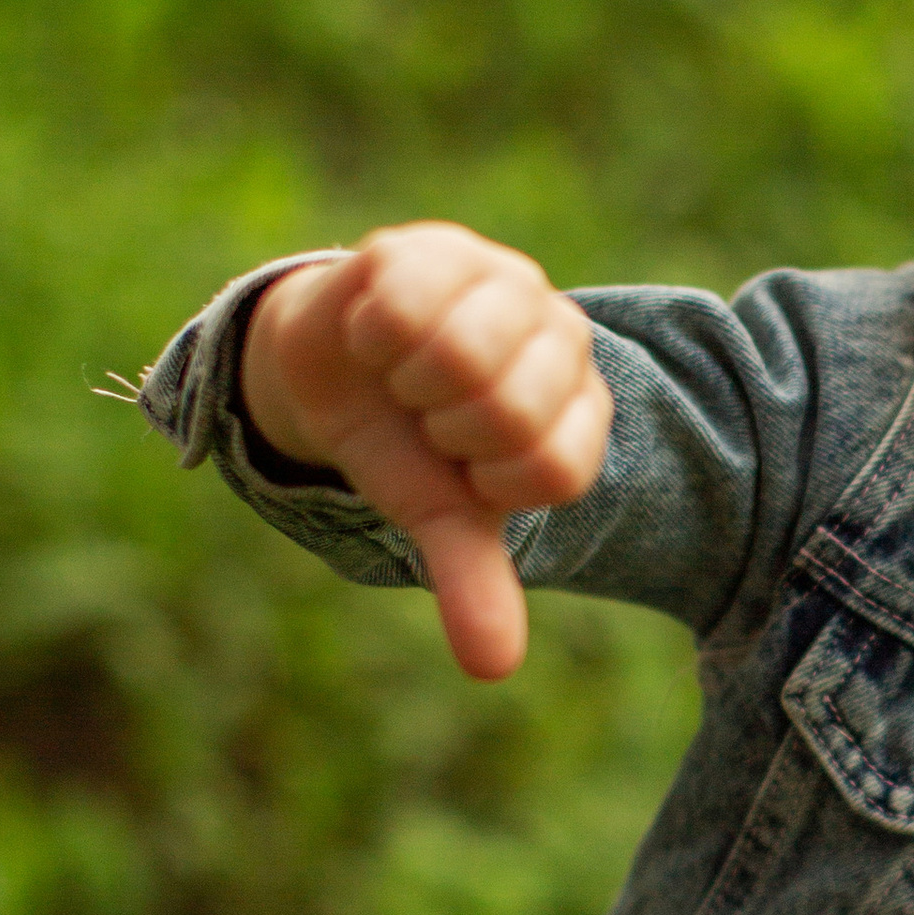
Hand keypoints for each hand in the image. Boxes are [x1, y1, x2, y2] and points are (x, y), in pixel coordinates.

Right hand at [242, 225, 612, 680]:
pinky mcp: (436, 246)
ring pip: (458, 356)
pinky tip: (378, 330)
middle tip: (431, 412)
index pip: (556, 469)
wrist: (335, 364)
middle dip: (443, 429)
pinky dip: (372, 336)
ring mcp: (504, 280)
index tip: (467, 464)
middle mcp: (559, 335)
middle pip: (506, 412)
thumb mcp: (441, 514)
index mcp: (578, 405)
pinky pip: (403, 308)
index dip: (490, 479)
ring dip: (406, 380)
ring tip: (406, 371)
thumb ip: (475, 583)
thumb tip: (493, 669)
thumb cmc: (408, 442)